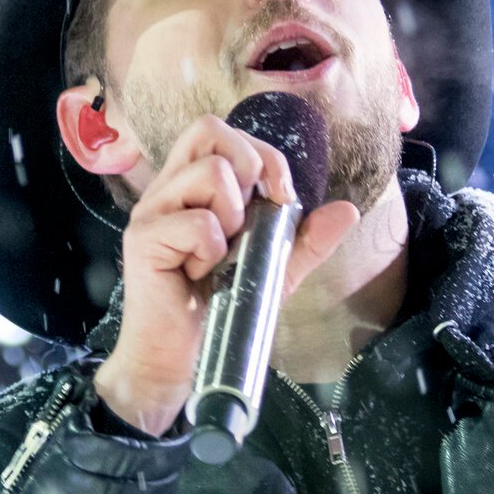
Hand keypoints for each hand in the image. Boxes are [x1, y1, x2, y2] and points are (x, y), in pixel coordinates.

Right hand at [92, 114, 359, 435]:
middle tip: (251, 218)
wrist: (178, 363)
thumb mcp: (271, 270)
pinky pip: (200, 223)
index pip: (220, 132)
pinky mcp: (144, 240)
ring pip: (210, 173)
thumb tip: (349, 209)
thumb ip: (304, 239)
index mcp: (189, 188)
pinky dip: (213, 251)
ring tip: (220, 254)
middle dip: (250, 166)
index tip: (281, 197)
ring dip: (233, 216)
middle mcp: (167, 191)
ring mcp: (152, 212)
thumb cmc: (216, 313)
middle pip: (207, 130)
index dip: (262, 154)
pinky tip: (198, 274)